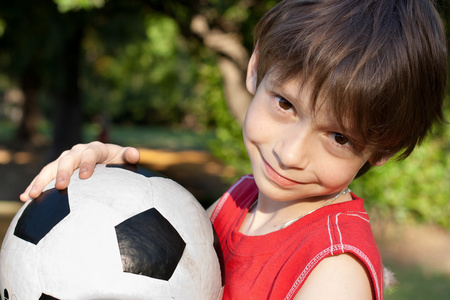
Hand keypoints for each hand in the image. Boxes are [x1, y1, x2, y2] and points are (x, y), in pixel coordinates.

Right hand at [20, 142, 139, 200]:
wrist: (108, 163)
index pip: (90, 154)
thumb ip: (129, 156)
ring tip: (32, 194)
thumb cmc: (118, 163)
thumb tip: (135, 154)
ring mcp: (66, 160)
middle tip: (60, 186)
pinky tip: (24, 198)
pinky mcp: (57, 170)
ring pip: (51, 168)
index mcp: (95, 149)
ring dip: (41, 180)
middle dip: (63, 172)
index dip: (87, 163)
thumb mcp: (124, 159)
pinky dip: (34, 186)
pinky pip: (44, 177)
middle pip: (67, 160)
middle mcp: (78, 152)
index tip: (85, 176)